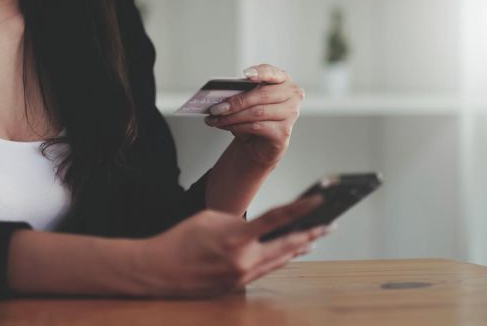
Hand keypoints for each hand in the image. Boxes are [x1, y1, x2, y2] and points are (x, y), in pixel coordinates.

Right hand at [138, 195, 328, 297]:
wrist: (157, 271)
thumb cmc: (180, 240)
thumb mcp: (211, 218)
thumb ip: (239, 222)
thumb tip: (257, 229)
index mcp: (236, 237)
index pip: (277, 219)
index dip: (302, 208)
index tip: (320, 200)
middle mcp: (243, 260)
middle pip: (287, 245)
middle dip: (310, 234)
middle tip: (329, 226)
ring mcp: (240, 276)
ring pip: (278, 261)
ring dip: (297, 249)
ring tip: (313, 239)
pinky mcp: (235, 287)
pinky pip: (263, 271)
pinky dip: (277, 260)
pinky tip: (286, 255)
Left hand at [205, 64, 304, 166]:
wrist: (259, 143)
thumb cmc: (254, 117)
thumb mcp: (247, 101)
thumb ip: (241, 94)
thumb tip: (222, 98)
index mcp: (283, 80)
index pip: (272, 72)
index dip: (260, 73)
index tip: (246, 74)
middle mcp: (292, 95)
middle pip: (262, 95)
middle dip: (236, 102)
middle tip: (216, 107)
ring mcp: (291, 114)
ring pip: (257, 112)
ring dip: (233, 117)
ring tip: (216, 119)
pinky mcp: (284, 132)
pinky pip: (257, 127)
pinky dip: (238, 127)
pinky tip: (226, 126)